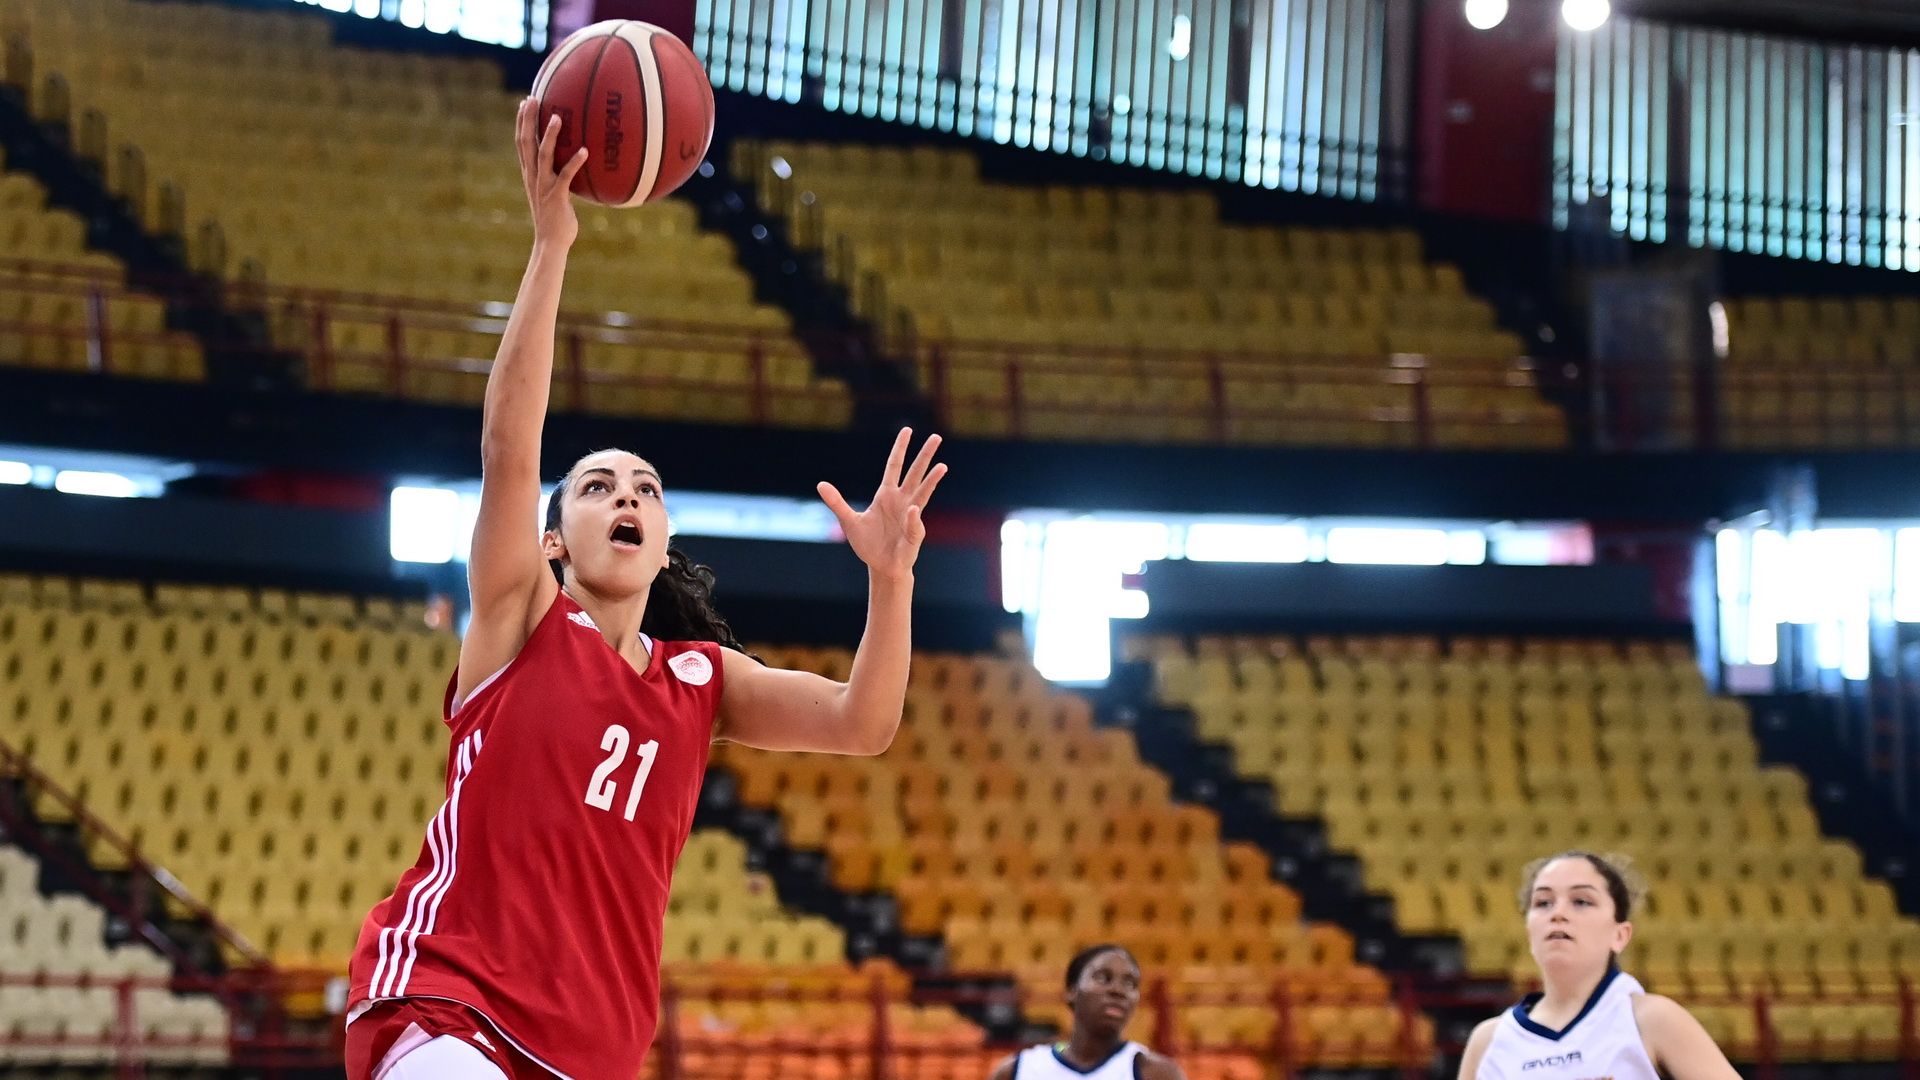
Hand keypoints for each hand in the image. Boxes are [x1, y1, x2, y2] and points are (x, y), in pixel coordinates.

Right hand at [516, 99, 587, 247]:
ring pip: (543, 156)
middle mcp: (533, 177)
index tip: (525, 102)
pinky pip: (566, 176)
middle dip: (528, 120)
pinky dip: (575, 163)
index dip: (521, 122)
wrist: (551, 243)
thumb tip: (576, 160)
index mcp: (530, 174)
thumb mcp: (555, 193)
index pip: (521, 143)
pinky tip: (585, 151)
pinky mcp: (557, 197)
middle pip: (525, 143)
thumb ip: (559, 176)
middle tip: (532, 98)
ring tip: (558, 117)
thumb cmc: (557, 219)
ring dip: (549, 136)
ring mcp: (543, 186)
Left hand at [818, 429, 946, 581]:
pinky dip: (912, 517)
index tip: (908, 430)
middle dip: (925, 455)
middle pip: (915, 472)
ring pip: (924, 492)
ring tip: (942, 466)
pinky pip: (914, 522)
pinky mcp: (914, 532)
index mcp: (886, 495)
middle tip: (936, 437)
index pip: (895, 465)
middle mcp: (902, 500)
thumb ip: (836, 502)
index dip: (900, 448)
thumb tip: (820, 484)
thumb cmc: (868, 544)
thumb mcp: (848, 521)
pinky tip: (912, 510)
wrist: (881, 566)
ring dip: (932, 479)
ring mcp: (910, 515)